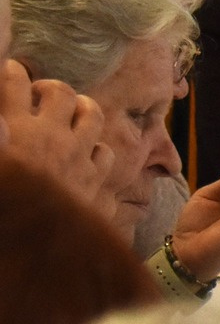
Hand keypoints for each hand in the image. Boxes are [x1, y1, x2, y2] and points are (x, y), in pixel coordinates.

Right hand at [0, 60, 112, 204]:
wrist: (41, 251)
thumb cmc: (6, 208)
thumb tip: (3, 122)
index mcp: (14, 127)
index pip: (12, 80)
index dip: (10, 72)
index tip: (8, 72)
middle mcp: (50, 136)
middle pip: (61, 92)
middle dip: (50, 88)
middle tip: (37, 97)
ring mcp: (78, 157)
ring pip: (92, 115)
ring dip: (81, 109)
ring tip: (68, 115)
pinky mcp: (95, 181)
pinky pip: (105, 152)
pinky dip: (96, 149)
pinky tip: (85, 155)